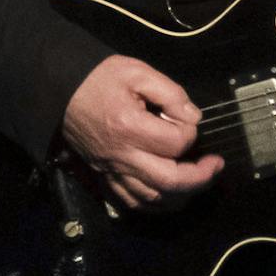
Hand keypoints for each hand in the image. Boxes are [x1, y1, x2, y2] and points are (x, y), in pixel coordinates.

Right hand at [60, 55, 223, 211]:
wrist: (60, 91)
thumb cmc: (98, 78)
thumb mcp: (137, 72)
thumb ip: (170, 93)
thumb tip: (193, 117)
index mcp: (129, 127)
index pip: (175, 143)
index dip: (190, 131)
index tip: (187, 118)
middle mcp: (121, 155)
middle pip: (169, 181)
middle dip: (199, 177)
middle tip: (215, 166)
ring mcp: (111, 170)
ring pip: (151, 198)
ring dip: (181, 195)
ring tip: (198, 181)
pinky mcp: (103, 176)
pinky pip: (131, 202)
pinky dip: (154, 203)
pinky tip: (169, 195)